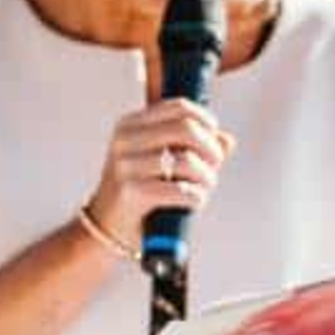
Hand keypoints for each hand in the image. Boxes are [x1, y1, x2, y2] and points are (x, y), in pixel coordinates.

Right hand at [86, 99, 235, 247]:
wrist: (107, 227)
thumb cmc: (140, 192)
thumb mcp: (165, 163)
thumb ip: (196, 148)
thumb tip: (227, 140)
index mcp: (131, 124)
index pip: (179, 107)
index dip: (205, 121)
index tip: (214, 138)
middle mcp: (124, 140)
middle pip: (186, 129)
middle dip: (210, 149)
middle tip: (214, 166)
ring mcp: (125, 165)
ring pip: (186, 161)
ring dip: (206, 178)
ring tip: (203, 188)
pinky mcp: (130, 192)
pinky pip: (180, 189)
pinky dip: (196, 197)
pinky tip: (194, 202)